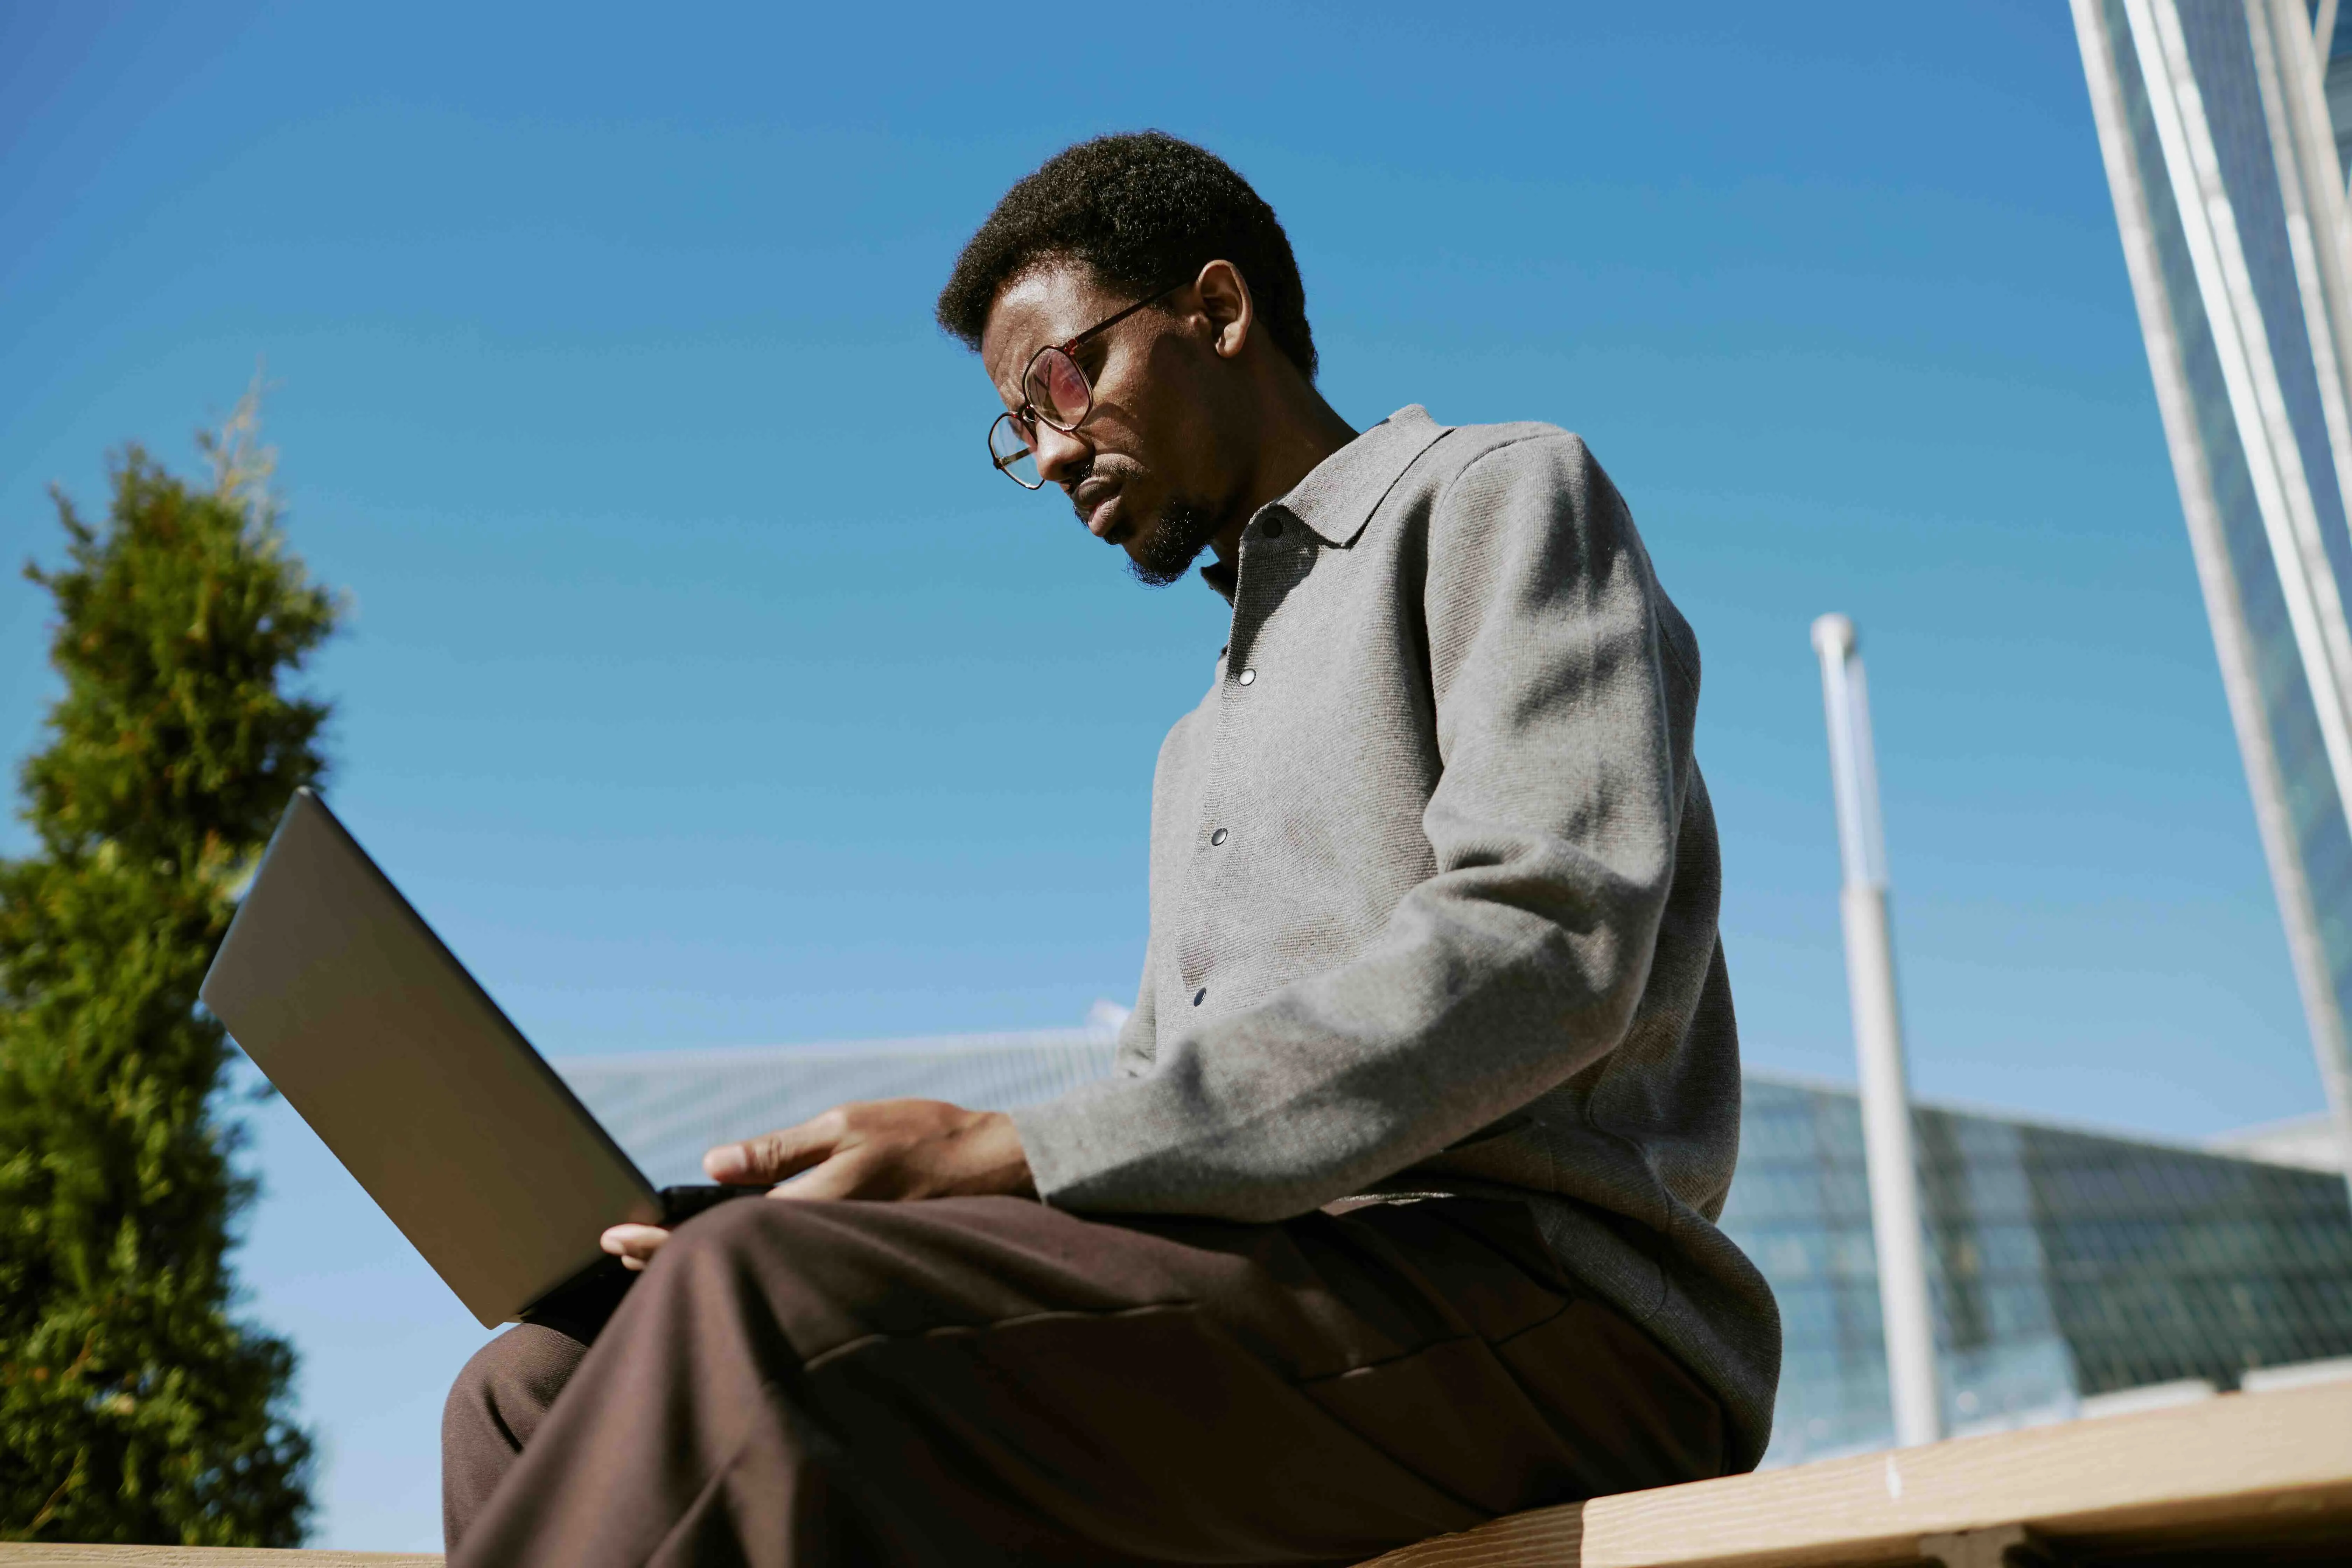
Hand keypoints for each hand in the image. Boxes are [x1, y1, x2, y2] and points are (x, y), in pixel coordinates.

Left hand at [599, 1099, 1033, 1271]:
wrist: (994, 1168)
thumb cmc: (923, 1136)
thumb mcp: (847, 1125)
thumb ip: (781, 1151)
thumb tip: (713, 1165)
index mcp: (809, 1207)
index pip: (715, 1231)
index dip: (659, 1237)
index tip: (615, 1236)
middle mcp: (817, 1240)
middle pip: (726, 1255)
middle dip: (667, 1253)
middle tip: (616, 1246)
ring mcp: (834, 1250)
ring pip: (754, 1260)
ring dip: (703, 1254)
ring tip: (655, 1250)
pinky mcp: (850, 1250)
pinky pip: (785, 1257)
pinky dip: (747, 1250)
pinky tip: (728, 1241)